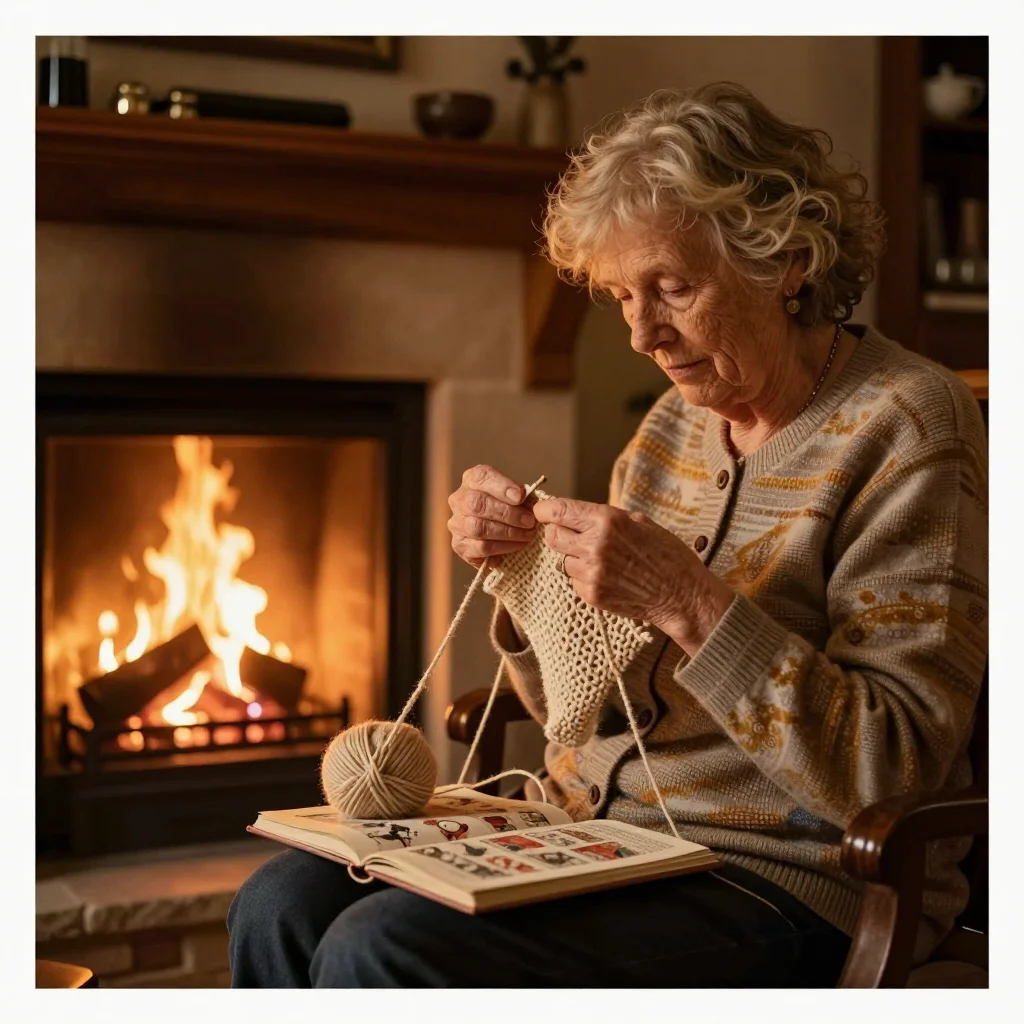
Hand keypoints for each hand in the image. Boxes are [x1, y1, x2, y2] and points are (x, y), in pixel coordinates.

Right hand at [448, 465, 536, 567]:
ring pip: (478, 528)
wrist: (500, 536)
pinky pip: (480, 547)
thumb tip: (529, 503)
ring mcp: (457, 523)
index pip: (481, 476)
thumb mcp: (516, 496)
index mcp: (472, 480)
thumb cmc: (510, 509)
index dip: (501, 486)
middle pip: (477, 503)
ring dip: (508, 532)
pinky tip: (517, 545)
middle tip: (529, 521)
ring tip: (527, 535)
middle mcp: (460, 499)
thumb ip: (520, 496)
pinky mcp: (460, 545)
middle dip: (507, 513)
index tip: (520, 496)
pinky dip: (503, 547)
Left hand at [532, 497, 734, 656]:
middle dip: (558, 533)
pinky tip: (608, 576)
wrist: (681, 595)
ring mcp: (591, 573)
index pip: (559, 511)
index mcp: (607, 520)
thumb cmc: (666, 554)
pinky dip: (584, 577)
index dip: (546, 510)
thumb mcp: (639, 521)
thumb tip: (577, 514)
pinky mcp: (591, 595)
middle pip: (553, 536)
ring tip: (602, 559)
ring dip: (575, 558)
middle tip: (572, 535)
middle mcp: (594, 545)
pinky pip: (574, 580)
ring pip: (563, 560)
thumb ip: (605, 517)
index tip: (543, 511)